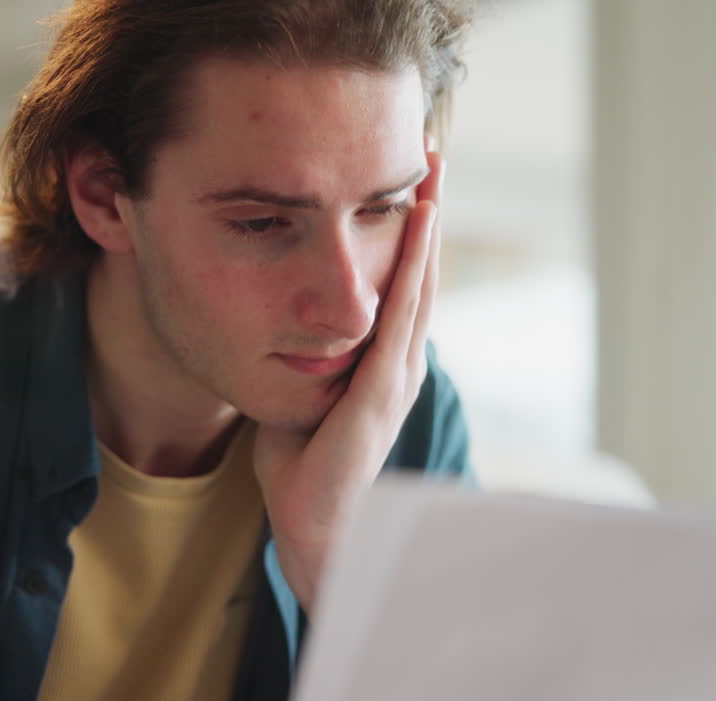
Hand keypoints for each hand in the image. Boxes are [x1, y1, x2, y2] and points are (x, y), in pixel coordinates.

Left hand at [253, 137, 444, 610]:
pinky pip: (401, 318)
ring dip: (427, 229)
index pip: (402, 289)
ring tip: (432, 175)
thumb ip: (305, 361)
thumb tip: (283, 329)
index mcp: (382, 366)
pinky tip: (417, 228)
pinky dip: (412, 269)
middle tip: (433, 158)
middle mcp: (399, 365)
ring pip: (420, 287)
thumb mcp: (303, 398)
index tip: (409, 188)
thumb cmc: (302, 469)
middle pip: (422, 276)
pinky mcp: (381, 392)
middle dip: (428, 217)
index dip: (409, 239)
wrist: (313, 527)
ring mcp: (396, 377)